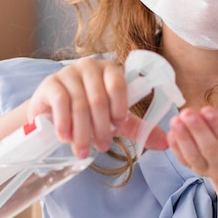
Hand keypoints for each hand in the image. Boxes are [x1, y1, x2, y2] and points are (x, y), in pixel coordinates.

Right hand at [27, 58, 167, 157]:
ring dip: (83, 131)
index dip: (119, 108)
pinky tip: (65, 137)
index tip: (117, 127)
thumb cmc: (89, 114)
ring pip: (80, 104)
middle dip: (101, 128)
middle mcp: (89, 66)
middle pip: (99, 99)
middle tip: (101, 147)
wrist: (53, 114)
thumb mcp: (115, 121)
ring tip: (83, 151)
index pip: (119, 85)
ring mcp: (68, 72)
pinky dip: (64, 123)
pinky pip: (61, 101)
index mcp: (110, 70)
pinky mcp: (50, 82)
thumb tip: (167, 143)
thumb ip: (139, 129)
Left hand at [166, 107, 217, 178]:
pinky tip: (170, 133)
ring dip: (183, 138)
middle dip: (197, 130)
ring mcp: (207, 170)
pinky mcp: (192, 167)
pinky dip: (175, 147)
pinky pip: (183, 159)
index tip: (207, 110)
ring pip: (194, 156)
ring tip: (176, 120)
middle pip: (210, 149)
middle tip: (187, 112)